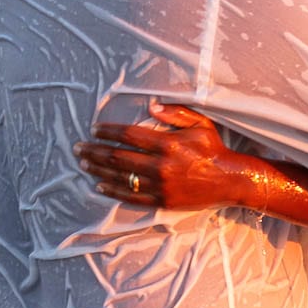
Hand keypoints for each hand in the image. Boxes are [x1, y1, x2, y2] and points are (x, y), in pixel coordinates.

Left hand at [73, 102, 251, 210]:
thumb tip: (151, 106)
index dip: (109, 132)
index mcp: (168, 144)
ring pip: (121, 177)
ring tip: (83, 164)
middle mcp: (161, 165)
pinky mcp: (162, 201)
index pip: (129, 135)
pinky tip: (99, 186)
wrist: (229, 180)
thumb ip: (175, 113)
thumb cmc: (213, 148)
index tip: (94, 129)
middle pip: (119, 157)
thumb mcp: (200, 123)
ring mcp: (160, 186)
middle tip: (78, 148)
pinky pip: (132, 197)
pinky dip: (113, 191)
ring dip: (99, 170)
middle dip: (95, 152)